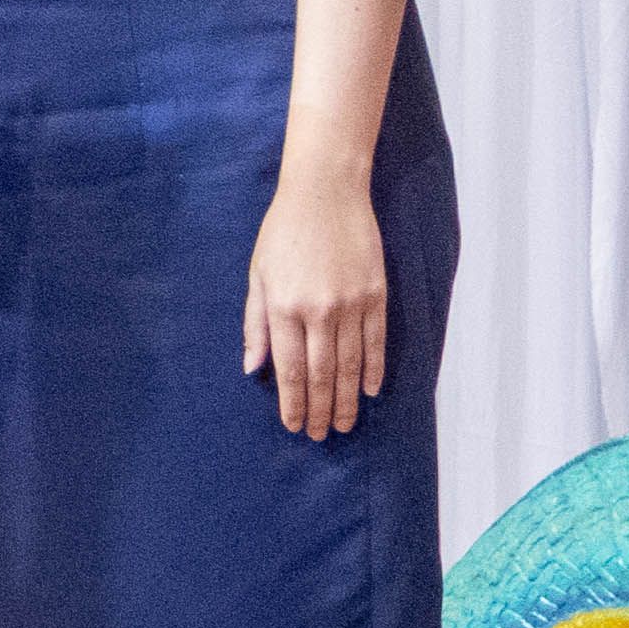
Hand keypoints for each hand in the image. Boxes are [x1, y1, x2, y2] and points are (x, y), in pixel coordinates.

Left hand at [243, 165, 387, 441]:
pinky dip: (373, 370)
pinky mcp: (375, 294)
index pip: (290, 370)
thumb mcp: (258, 275)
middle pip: (322, 375)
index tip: (294, 426)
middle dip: (320, 410)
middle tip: (321, 435)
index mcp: (284, 307)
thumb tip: (252, 369)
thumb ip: (255, 324)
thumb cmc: (283, 232)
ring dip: (347, 400)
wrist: (326, 192)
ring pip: (350, 366)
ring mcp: (350, 304)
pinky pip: (376, 343)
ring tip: (344, 423)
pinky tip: (370, 391)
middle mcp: (318, 311)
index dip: (293, 403)